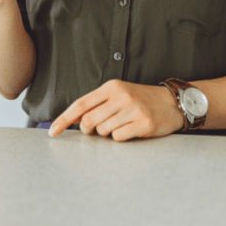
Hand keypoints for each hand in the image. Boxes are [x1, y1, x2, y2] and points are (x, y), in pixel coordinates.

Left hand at [48, 80, 185, 140]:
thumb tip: (71, 119)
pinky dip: (120, 138)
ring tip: (121, 125)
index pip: (81, 104)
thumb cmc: (140, 100)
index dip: (64, 119)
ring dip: (107, 134)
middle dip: (88, 130)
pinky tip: (130, 130)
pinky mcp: (144, 123)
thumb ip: (96, 105)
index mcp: (111, 87)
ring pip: (103, 131)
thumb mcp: (117, 95)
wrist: (172, 102)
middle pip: (89, 121)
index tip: (53, 131)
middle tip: (96, 130)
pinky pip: (119, 138)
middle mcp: (121, 96)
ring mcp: (133, 109)